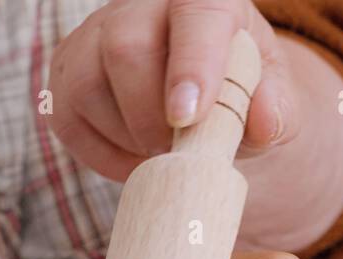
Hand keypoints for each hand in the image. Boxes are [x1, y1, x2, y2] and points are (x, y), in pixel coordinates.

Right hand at [48, 0, 295, 181]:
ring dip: (125, 136)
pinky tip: (133, 158)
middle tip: (178, 150)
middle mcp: (140, 6)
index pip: (195, 17)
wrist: (199, 96)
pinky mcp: (65, 74)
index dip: (191, 65)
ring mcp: (93, 36)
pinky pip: (67, 118)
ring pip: (88, 85)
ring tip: (159, 152)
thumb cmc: (237, 92)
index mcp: (203, 0)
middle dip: (150, 117)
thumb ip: (277, 109)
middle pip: (126, 49)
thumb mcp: (270, 99)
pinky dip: (100, 154)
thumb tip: (264, 122)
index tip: (188, 118)